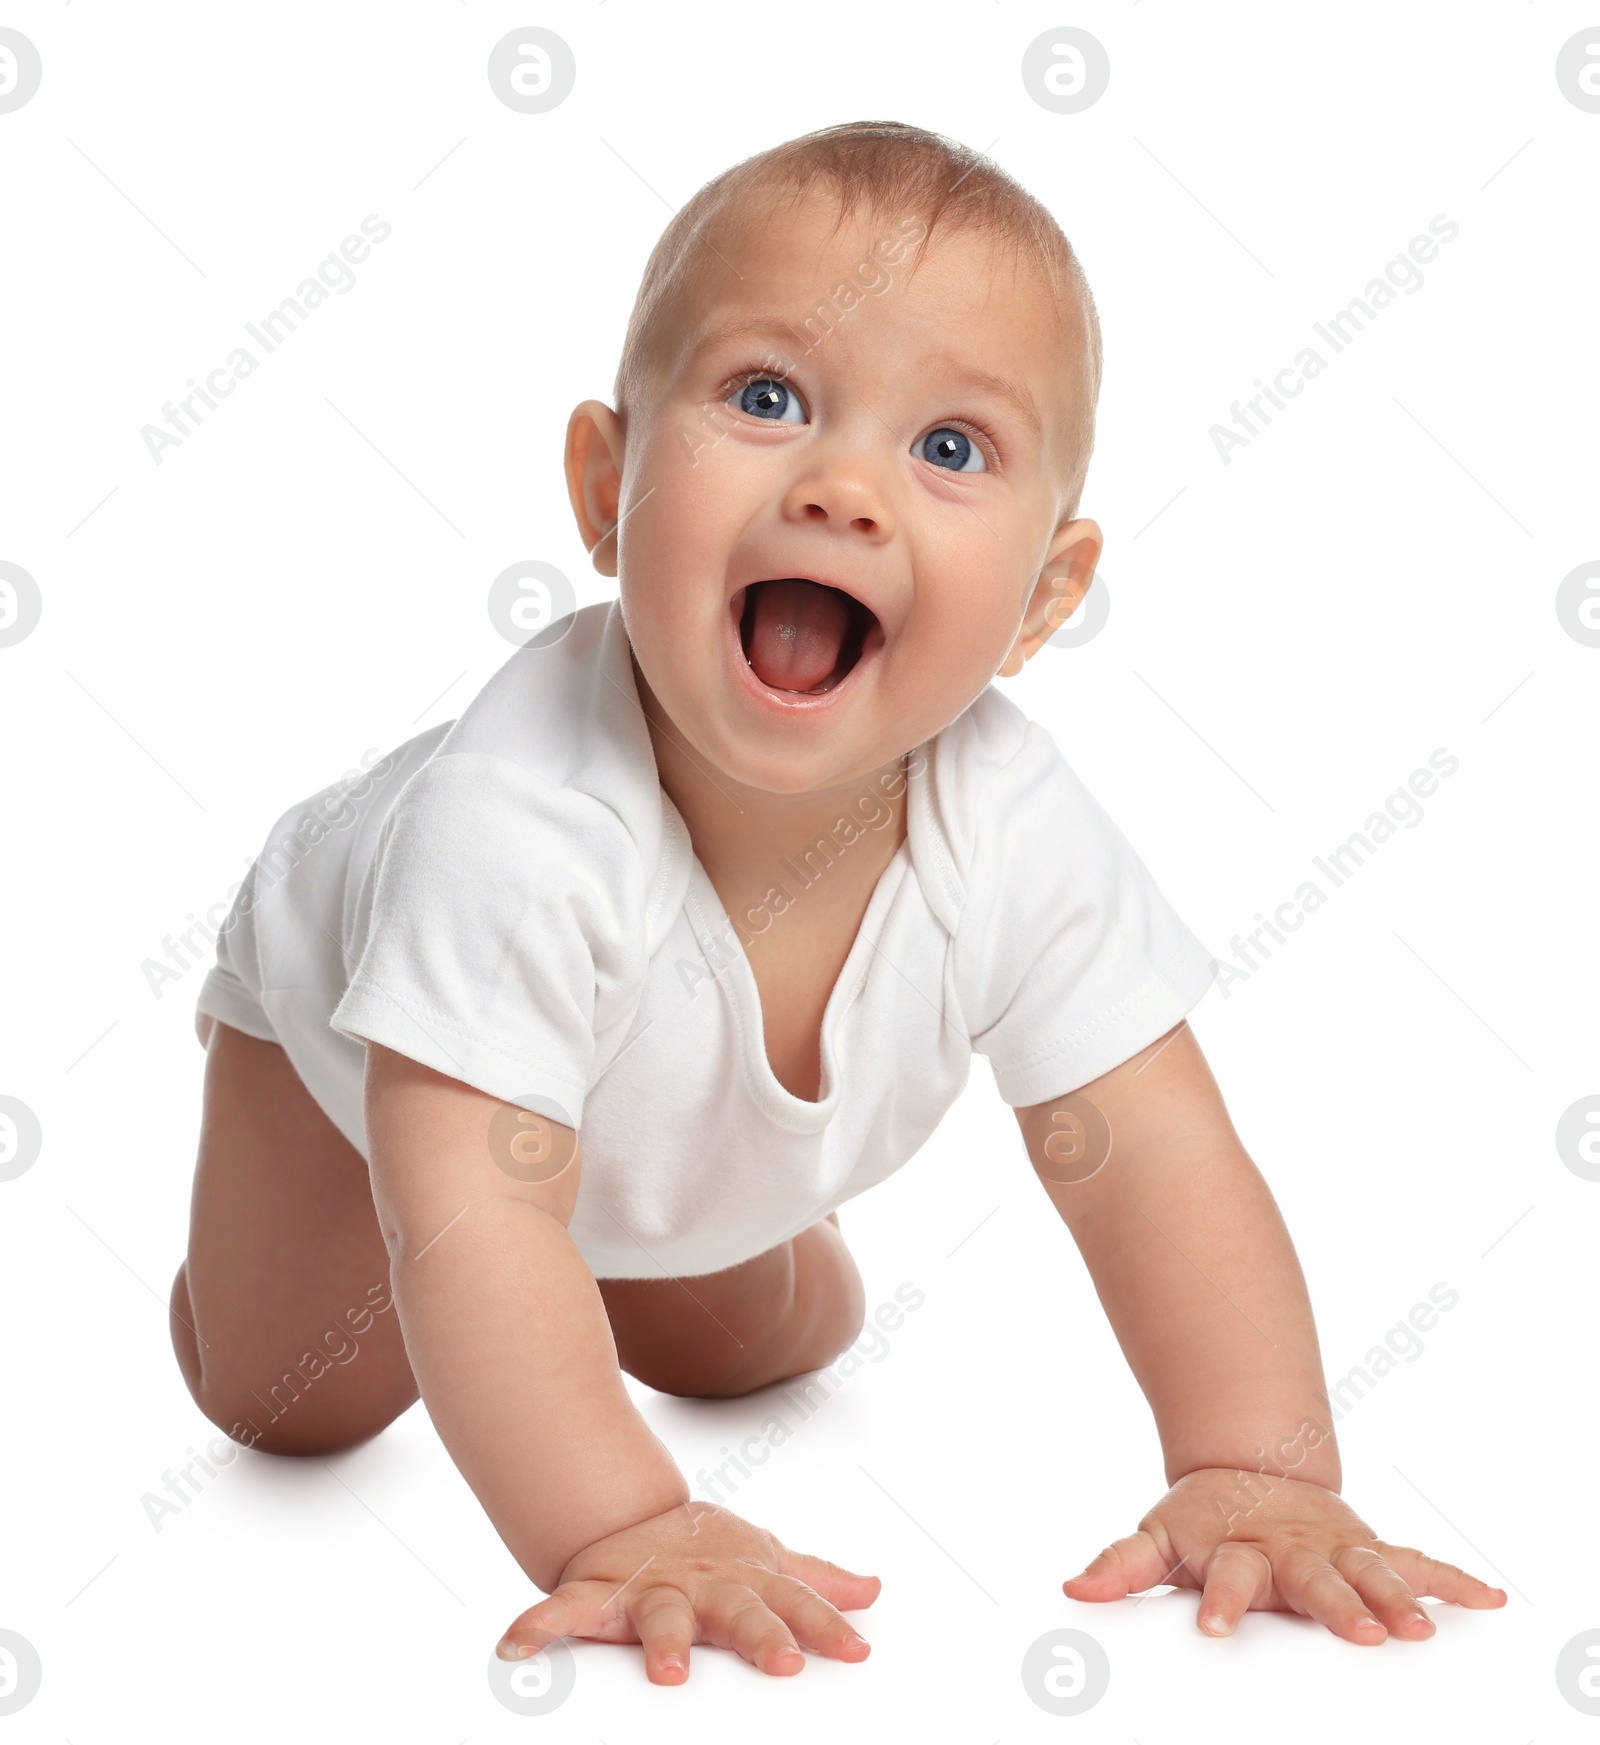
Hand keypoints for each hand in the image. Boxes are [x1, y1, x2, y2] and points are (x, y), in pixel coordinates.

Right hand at [496, 1500, 880, 1682]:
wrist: (630, 1513)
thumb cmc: (707, 1552)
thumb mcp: (765, 1560)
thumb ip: (815, 1582)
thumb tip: (873, 1591)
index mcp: (744, 1581)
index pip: (795, 1604)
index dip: (827, 1625)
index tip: (858, 1649)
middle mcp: (700, 1585)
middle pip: (735, 1611)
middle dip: (759, 1634)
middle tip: (782, 1661)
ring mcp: (648, 1589)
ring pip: (657, 1615)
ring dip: (663, 1642)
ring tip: (670, 1673)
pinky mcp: (596, 1594)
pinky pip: (563, 1612)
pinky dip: (537, 1628)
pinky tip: (516, 1648)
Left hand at [1063, 1469, 1506, 1643]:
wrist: (1250, 1471)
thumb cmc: (1204, 1520)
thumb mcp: (1158, 1538)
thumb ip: (1121, 1566)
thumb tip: (1073, 1589)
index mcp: (1238, 1551)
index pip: (1227, 1578)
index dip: (1220, 1602)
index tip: (1216, 1627)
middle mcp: (1292, 1550)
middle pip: (1314, 1578)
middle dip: (1337, 1603)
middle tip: (1362, 1632)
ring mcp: (1335, 1547)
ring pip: (1371, 1571)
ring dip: (1398, 1597)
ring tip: (1422, 1626)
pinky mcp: (1368, 1548)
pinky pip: (1414, 1562)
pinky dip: (1451, 1578)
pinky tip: (1489, 1597)